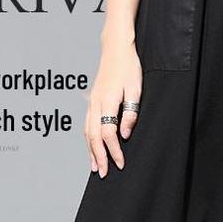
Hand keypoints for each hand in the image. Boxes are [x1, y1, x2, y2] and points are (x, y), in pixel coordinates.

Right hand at [85, 30, 141, 175]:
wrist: (115, 48)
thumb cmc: (129, 66)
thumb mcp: (136, 89)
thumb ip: (131, 113)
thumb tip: (125, 134)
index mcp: (107, 101)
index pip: (108, 133)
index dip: (114, 151)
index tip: (120, 164)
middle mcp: (95, 103)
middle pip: (94, 136)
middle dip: (99, 157)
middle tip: (103, 173)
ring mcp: (91, 102)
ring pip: (87, 132)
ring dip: (90, 151)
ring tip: (95, 166)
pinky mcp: (91, 101)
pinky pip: (86, 125)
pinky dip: (88, 139)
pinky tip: (91, 147)